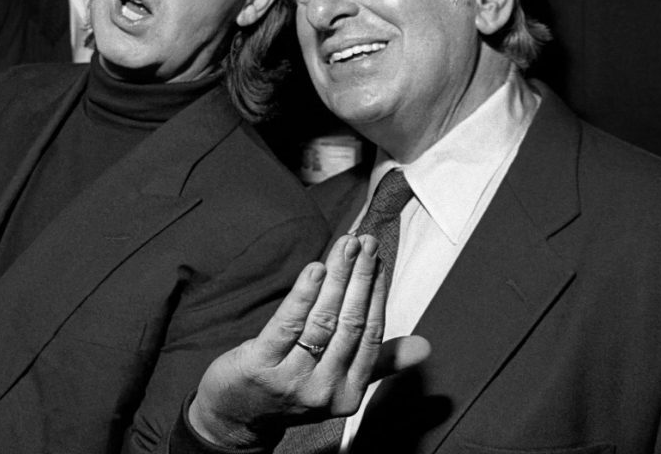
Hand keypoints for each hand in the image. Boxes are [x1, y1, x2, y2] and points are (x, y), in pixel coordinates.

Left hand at [188, 234, 429, 448]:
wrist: (235, 419)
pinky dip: (304, 294)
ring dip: (338, 278)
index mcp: (348, 393)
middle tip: (366, 242)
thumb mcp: (336, 382)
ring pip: (323, 320)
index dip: (376, 294)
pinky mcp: (260, 365)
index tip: (378, 259)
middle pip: (350, 323)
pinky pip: (287, 324)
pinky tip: (315, 269)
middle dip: (360, 277)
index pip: (371, 335)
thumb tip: (424, 347)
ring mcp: (291, 380)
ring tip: (345, 246)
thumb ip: (379, 362)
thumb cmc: (289, 388)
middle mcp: (323, 390)